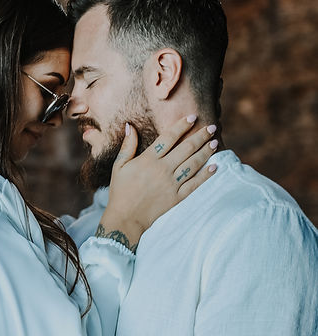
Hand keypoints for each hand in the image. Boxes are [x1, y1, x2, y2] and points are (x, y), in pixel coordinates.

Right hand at [101, 114, 217, 248]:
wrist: (126, 218)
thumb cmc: (120, 191)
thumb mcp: (119, 166)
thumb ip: (127, 145)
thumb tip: (129, 126)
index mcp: (148, 159)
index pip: (169, 137)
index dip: (182, 126)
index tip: (193, 117)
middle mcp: (162, 169)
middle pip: (186, 148)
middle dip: (200, 136)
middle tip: (211, 127)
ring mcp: (171, 184)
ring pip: (193, 164)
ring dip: (205, 152)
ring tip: (214, 143)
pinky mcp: (177, 197)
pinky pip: (194, 184)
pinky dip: (205, 175)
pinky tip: (214, 166)